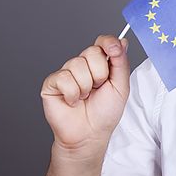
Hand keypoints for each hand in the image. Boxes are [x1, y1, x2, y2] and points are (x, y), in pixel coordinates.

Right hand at [40, 35, 130, 155]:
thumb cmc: (105, 112)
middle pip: (92, 51)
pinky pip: (64, 78)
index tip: (113, 49)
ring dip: (86, 86)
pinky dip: (73, 93)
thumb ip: (121, 62)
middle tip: (99, 88)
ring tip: (85, 97)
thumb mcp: (121, 86)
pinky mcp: (52, 83)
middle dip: (100, 73)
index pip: (102, 42)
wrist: (90, 134)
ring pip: (78, 65)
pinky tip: (73, 101)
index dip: (108, 43)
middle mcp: (83, 65)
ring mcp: (66, 73)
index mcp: (100, 63)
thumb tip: (123, 41)